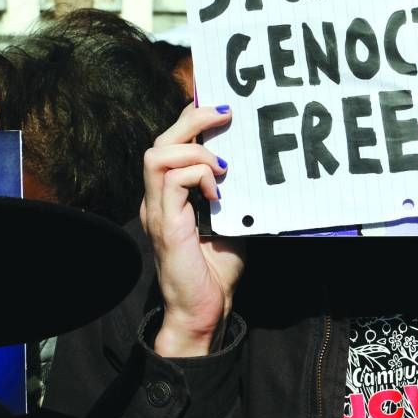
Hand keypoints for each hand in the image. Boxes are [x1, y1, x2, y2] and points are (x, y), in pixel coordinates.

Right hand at [141, 103, 243, 356]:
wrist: (206, 310)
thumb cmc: (218, 270)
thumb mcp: (233, 219)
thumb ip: (236, 192)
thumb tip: (260, 163)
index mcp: (171, 194)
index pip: (173, 143)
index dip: (193, 118)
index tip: (224, 107)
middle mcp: (157, 198)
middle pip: (161, 140)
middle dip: (192, 118)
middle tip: (226, 113)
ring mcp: (156, 209)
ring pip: (158, 154)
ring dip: (195, 151)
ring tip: (222, 166)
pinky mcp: (163, 223)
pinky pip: (170, 180)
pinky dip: (197, 175)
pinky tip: (218, 191)